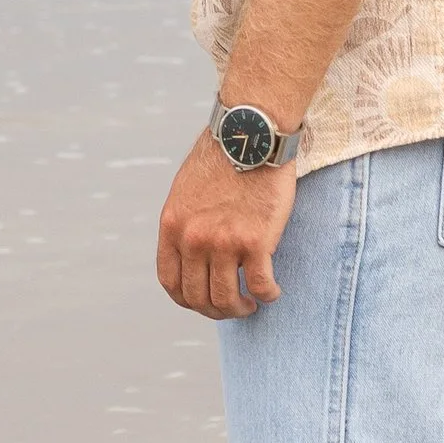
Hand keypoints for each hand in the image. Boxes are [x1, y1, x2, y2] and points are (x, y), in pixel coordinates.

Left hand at [156, 131, 297, 320]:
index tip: (203, 301)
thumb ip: (186, 222)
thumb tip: (192, 253)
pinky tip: (272, 291)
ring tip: (252, 303)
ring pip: (227, 299)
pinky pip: (261, 285)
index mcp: (173, 225)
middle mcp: (193, 238)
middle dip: (215, 310)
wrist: (252, 132)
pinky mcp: (256, 241)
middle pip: (197, 297)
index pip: (170, 282)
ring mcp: (223, 241)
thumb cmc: (225, 156)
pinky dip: (268, 295)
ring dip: (240, 309)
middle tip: (234, 306)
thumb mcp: (187, 190)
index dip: (187, 300)